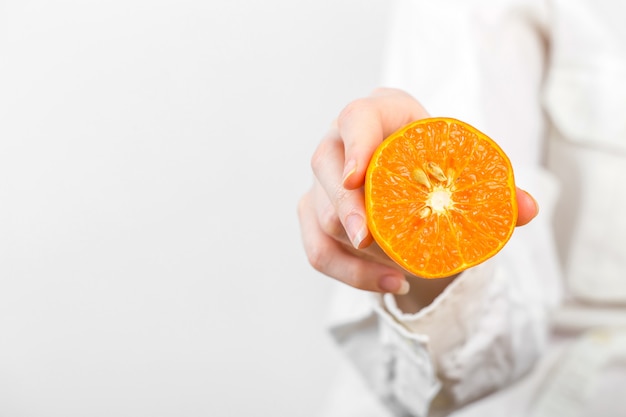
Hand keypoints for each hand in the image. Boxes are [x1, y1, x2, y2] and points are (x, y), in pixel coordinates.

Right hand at [297, 88, 538, 294]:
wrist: (405, 168)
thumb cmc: (429, 158)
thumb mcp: (459, 162)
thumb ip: (492, 185)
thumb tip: (527, 210)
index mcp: (376, 115)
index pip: (355, 118)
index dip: (354, 144)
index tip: (357, 176)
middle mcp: (338, 142)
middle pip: (324, 168)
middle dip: (346, 208)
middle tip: (371, 239)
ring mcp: (322, 180)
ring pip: (320, 215)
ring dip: (357, 250)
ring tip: (402, 271)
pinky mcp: (313, 212)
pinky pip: (318, 249)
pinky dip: (350, 273)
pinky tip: (389, 284)